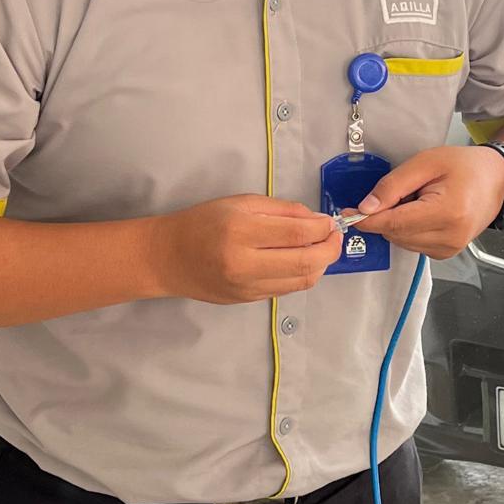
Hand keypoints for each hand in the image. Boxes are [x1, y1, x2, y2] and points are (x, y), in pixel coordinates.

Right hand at [152, 195, 342, 303]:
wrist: (167, 257)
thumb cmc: (202, 222)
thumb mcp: (240, 203)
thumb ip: (280, 210)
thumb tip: (316, 220)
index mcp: (241, 231)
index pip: (296, 232)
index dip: (322, 228)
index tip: (330, 221)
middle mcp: (245, 263)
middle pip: (306, 262)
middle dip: (330, 249)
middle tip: (336, 237)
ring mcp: (247, 287)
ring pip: (301, 281)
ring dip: (320, 265)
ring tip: (321, 248)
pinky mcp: (248, 300)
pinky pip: (286, 289)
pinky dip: (302, 274)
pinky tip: (301, 260)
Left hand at [350, 147, 503, 259]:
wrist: (498, 180)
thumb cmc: (464, 166)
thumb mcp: (426, 163)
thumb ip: (393, 185)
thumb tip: (366, 207)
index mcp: (447, 213)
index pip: (394, 224)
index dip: (367, 220)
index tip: (346, 213)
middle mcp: (449, 238)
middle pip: (395, 234)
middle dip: (385, 215)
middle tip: (401, 191)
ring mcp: (449, 250)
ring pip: (401, 241)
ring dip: (397, 222)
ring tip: (418, 199)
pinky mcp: (445, 254)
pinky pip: (412, 244)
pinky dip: (408, 229)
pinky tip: (422, 211)